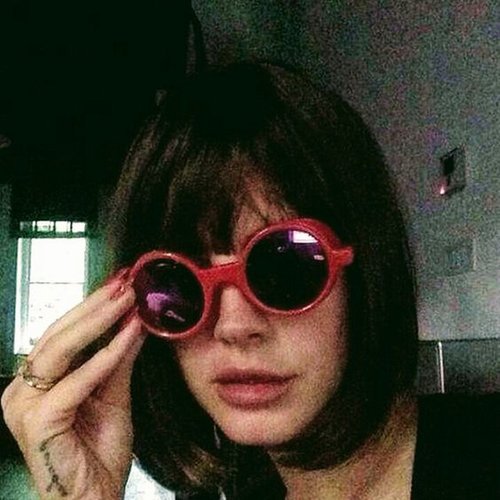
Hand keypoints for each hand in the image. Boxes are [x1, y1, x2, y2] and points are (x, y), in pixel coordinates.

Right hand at [1, 277, 145, 498]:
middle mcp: (21, 390)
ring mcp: (24, 406)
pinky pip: (75, 382)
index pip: (62, 333)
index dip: (91, 306)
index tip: (120, 282)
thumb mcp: (114, 391)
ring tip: (128, 299)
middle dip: (95, 305)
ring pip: (60, 350)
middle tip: (125, 283)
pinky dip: (105, 356)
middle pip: (58, 335)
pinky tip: (130, 335)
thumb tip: (136, 319)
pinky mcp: (38, 422)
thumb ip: (120, 356)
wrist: (95, 497)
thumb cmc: (99, 449)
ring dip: (98, 321)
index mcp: (34, 381)